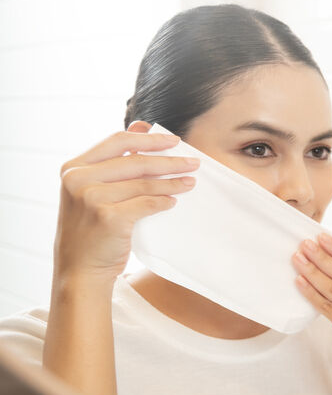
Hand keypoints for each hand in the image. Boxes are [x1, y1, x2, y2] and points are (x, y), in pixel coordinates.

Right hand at [54, 122, 198, 284]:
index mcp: (74, 168)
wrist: (79, 270)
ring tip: (190, 182)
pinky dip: (164, 201)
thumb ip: (113, 161)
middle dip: (170, 161)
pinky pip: (147, 204)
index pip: (117, 142)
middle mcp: (78, 180)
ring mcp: (91, 198)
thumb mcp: (92, 190)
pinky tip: (174, 202)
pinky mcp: (109, 217)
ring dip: (173, 182)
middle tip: (194, 163)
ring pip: (144, 183)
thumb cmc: (90, 228)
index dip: (148, 139)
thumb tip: (141, 125)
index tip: (174, 140)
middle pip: (136, 161)